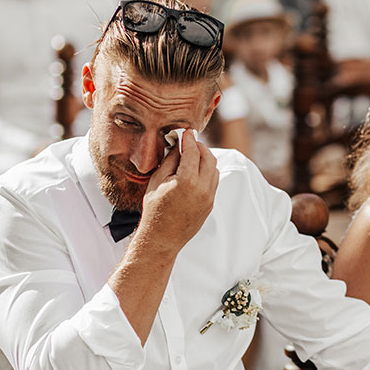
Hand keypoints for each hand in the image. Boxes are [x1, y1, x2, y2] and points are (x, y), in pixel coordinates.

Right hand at [139, 128, 218, 251]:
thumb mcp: (157, 181)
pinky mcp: (211, 204)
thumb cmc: (154, 210)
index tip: (187, 132)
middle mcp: (202, 189)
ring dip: (205, 159)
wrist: (162, 238)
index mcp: (187, 181)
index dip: (189, 139)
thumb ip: (170, 161)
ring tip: (192, 155)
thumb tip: (178, 145)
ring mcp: (209, 198)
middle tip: (190, 142)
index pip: (193, 152)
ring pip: (214, 169)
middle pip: (209, 158)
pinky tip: (195, 170)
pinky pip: (213, 182)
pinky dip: (207, 172)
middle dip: (200, 147)